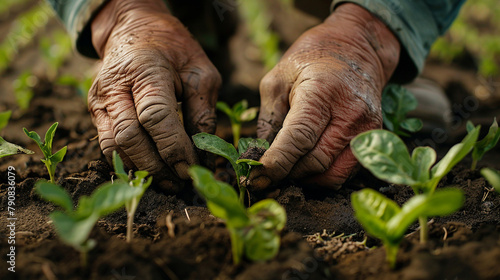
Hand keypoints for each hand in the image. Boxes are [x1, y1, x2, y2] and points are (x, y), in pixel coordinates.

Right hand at [88, 0, 220, 188]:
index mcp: (145, 70)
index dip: (174, 148)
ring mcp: (100, 99)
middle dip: (157, 166)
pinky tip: (150, 171)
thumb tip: (204, 155)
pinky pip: (107, 145)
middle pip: (129, 136)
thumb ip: (202, 112)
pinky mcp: (95, 111)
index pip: (155, 117)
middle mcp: (115, 86)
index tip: (191, 170)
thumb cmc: (174, 50)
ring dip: (141, 170)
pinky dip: (129, 163)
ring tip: (168, 182)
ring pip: (113, 146)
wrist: (135, 30)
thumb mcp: (201, 72)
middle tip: (180, 182)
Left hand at [249, 4, 399, 189]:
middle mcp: (350, 114)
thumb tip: (259, 155)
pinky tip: (307, 165)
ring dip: (305, 180)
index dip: (276, 163)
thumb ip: (268, 117)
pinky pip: (345, 172)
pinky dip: (323, 176)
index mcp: (322, 92)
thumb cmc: (312, 59)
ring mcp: (366, 128)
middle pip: (315, 163)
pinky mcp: (373, 139)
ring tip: (287, 169)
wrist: (358, 47)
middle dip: (287, 175)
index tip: (256, 177)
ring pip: (332, 175)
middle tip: (266, 175)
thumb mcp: (278, 77)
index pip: (299, 139)